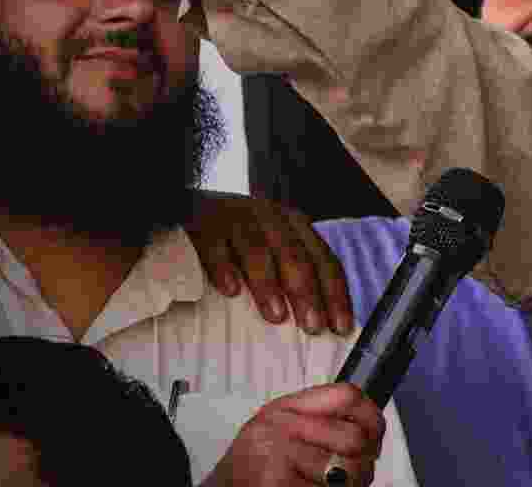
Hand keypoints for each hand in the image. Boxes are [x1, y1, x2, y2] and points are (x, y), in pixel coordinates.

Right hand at [190, 190, 354, 336]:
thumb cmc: (239, 237)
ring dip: (269, 285)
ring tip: (277, 316)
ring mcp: (239, 217)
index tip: (340, 327)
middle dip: (307, 294)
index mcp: (295, 225)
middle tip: (313, 327)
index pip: (324, 260)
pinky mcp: (204, 222)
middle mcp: (272, 218)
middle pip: (296, 257)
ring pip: (259, 251)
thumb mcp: (272, 247)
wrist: (191, 204)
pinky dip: (224, 267)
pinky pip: (216, 245)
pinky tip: (230, 290)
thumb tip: (315, 321)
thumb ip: (293, 275)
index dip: (335, 294)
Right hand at [203, 384, 383, 486]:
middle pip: (353, 439)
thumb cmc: (255, 466)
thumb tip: (372, 431)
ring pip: (344, 472)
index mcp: (288, 408)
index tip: (373, 439)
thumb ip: (322, 422)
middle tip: (351, 477)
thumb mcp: (283, 430)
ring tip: (329, 486)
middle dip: (363, 465)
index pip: (348, 396)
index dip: (372, 419)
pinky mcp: (274, 483)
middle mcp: (280, 425)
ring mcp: (276, 453)